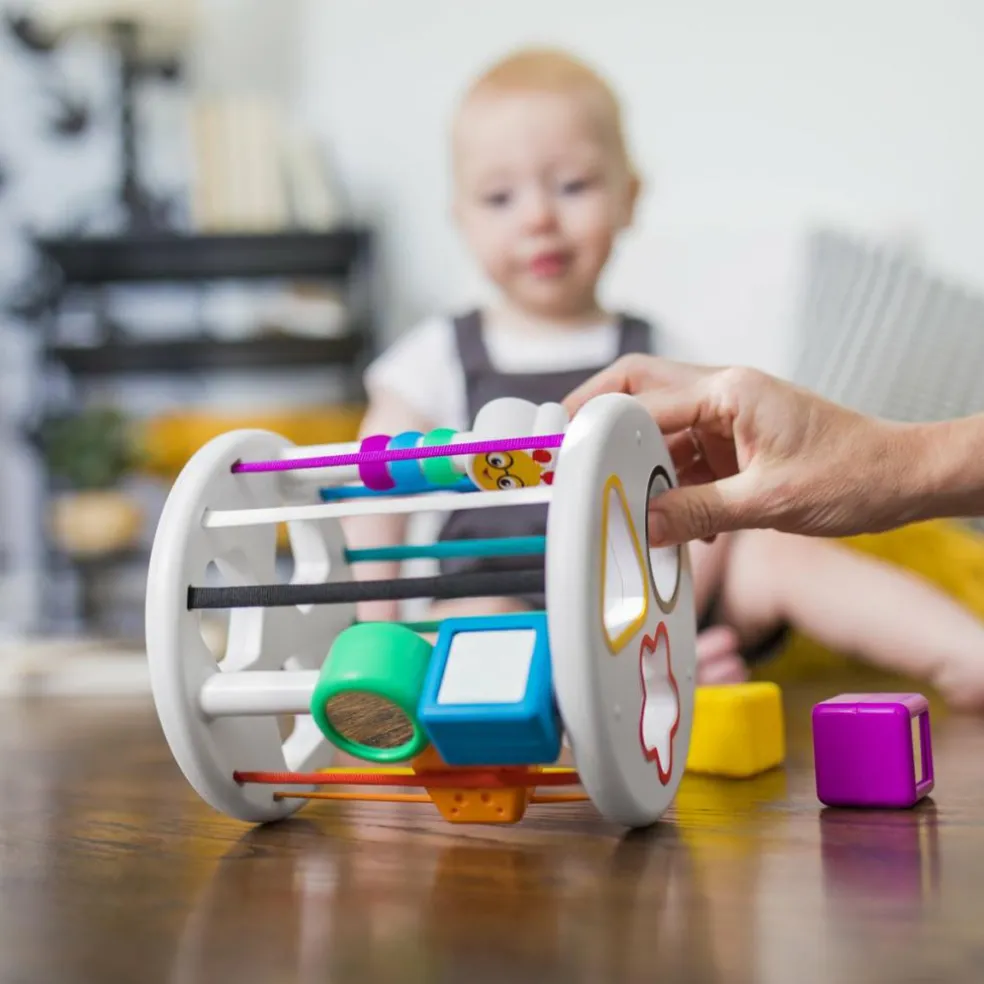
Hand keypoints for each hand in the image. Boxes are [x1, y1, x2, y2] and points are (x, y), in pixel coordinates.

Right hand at [563, 356, 922, 544]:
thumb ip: (698, 511)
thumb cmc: (852, 475)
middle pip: (641, 390)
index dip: (597, 426)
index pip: (643, 399)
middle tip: (565, 449)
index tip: (562, 450)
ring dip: (641, 465)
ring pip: (661, 430)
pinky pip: (688, 458)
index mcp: (730, 390)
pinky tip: (679, 522)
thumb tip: (644, 523)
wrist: (902, 478)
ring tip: (625, 502)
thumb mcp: (769, 502)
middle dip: (600, 418)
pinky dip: (674, 486)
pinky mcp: (737, 443)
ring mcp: (729, 417)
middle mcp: (724, 394)